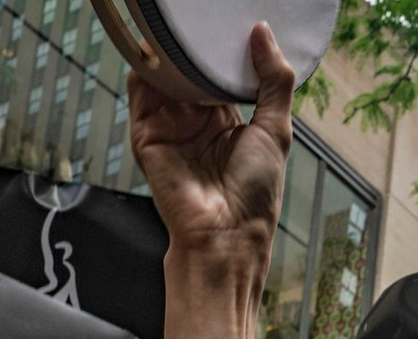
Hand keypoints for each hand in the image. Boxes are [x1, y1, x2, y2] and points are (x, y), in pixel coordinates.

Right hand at [128, 23, 293, 265]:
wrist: (225, 237)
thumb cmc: (255, 197)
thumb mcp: (275, 130)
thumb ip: (273, 81)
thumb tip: (263, 33)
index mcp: (227, 124)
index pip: (219, 75)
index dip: (223, 49)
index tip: (230, 20)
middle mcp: (197, 124)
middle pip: (189, 72)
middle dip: (194, 44)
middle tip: (202, 12)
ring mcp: (171, 128)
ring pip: (164, 76)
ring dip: (169, 49)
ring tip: (179, 21)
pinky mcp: (148, 136)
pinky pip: (142, 91)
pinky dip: (146, 64)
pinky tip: (156, 43)